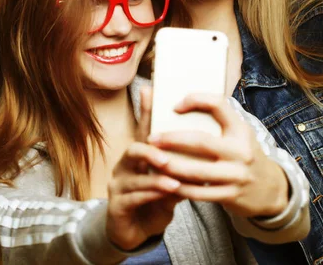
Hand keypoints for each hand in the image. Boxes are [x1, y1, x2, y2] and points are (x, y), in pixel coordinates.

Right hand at [106, 87, 182, 250]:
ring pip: (134, 176)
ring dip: (156, 178)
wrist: (136, 232)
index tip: (150, 90)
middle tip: (169, 157)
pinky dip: (150, 196)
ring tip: (174, 181)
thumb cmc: (155, 201)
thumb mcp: (171, 183)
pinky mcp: (116, 206)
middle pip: (134, 148)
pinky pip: (132, 198)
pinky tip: (165, 196)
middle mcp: (126, 166)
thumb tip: (206, 154)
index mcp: (141, 156)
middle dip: (152, 150)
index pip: (144, 129)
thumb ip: (182, 169)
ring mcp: (118, 185)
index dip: (146, 110)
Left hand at [148, 94, 288, 218]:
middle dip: (172, 139)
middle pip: (200, 141)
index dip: (195, 100)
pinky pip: (199, 193)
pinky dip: (180, 188)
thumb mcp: (239, 134)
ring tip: (154, 161)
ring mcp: (236, 175)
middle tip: (151, 139)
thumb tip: (181, 103)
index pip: (218, 105)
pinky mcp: (231, 196)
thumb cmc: (245, 154)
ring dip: (171, 166)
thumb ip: (218, 121)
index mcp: (241, 129)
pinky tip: (166, 182)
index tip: (175, 106)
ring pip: (196, 171)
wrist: (271, 189)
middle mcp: (240, 151)